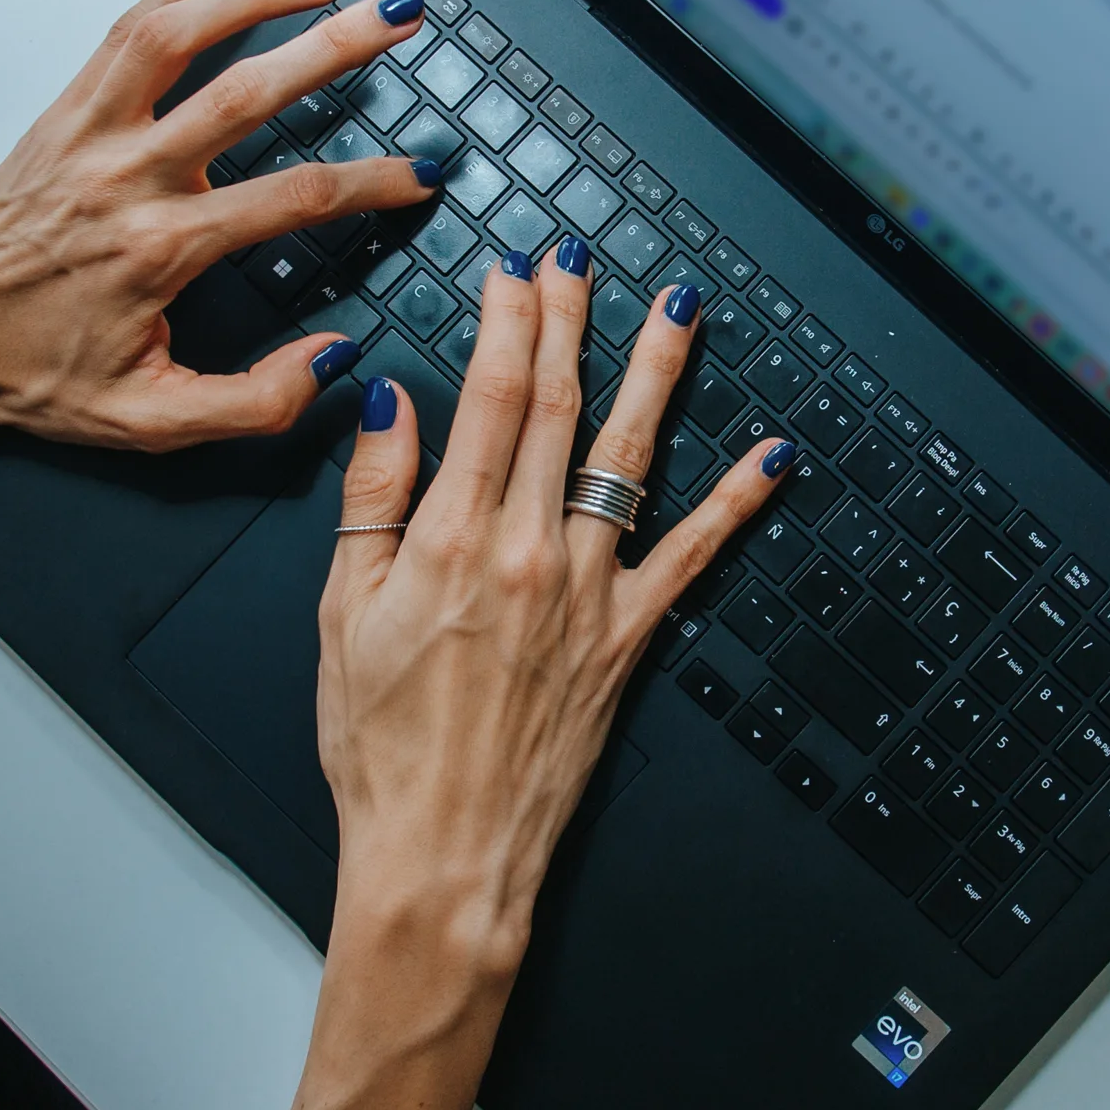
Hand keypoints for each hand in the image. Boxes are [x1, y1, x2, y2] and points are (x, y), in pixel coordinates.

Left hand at [0, 0, 439, 450]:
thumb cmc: (26, 373)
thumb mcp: (148, 421)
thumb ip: (254, 402)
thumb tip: (333, 360)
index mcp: (159, 249)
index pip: (295, 199)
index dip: (372, 182)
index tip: (420, 174)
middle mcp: (126, 176)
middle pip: (249, 90)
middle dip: (334, 48)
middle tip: (397, 21)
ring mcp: (91, 132)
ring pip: (181, 35)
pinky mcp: (63, 111)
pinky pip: (123, 27)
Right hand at [314, 237, 797, 1016]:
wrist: (444, 853)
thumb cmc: (382, 749)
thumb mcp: (339, 614)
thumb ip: (372, 499)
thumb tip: (390, 406)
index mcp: (450, 538)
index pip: (485, 398)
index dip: (505, 321)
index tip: (513, 268)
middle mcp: (528, 551)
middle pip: (555, 406)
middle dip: (568, 319)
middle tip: (578, 256)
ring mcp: (588, 592)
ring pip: (627, 456)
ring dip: (655, 372)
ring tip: (679, 306)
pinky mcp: (628, 639)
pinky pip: (693, 557)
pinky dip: (736, 503)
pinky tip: (770, 458)